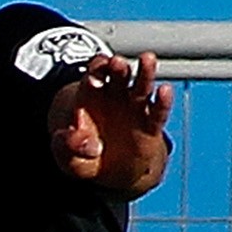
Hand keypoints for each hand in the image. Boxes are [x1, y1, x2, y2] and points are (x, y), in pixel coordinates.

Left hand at [51, 49, 172, 192]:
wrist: (110, 172)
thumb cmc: (86, 158)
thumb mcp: (69, 156)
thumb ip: (67, 146)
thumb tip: (75, 139)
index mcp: (90, 100)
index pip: (92, 79)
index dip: (94, 71)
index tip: (95, 68)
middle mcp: (115, 98)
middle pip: (117, 76)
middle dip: (116, 68)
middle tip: (116, 62)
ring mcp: (135, 109)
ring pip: (141, 87)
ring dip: (144, 73)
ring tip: (147, 60)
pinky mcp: (150, 126)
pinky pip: (158, 112)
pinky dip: (162, 102)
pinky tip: (164, 91)